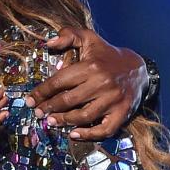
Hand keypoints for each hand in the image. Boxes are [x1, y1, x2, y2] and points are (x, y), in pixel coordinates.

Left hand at [23, 27, 147, 140]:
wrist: (139, 68)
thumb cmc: (107, 55)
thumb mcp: (89, 39)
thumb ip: (68, 35)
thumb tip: (48, 43)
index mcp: (91, 67)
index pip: (59, 81)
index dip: (42, 92)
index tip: (30, 100)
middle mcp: (102, 83)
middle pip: (69, 100)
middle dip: (49, 108)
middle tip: (38, 113)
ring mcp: (113, 100)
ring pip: (83, 116)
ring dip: (64, 121)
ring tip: (51, 121)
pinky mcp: (122, 113)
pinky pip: (104, 129)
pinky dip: (88, 135)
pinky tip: (74, 134)